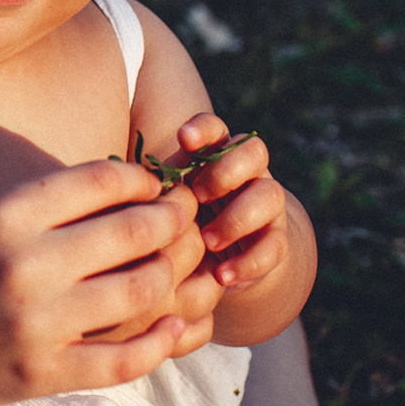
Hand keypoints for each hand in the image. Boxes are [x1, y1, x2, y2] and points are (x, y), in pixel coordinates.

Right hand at [0, 159, 196, 405]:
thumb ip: (46, 203)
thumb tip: (128, 182)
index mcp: (5, 214)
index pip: (104, 180)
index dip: (144, 180)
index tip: (155, 187)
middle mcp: (22, 264)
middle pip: (135, 231)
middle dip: (173, 222)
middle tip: (183, 223)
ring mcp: (35, 324)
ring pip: (141, 290)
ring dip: (170, 276)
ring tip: (172, 269)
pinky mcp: (42, 375)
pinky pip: (126, 359)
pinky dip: (161, 341)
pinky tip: (172, 327)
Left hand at [171, 117, 289, 294]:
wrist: (224, 261)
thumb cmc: (183, 222)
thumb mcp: (167, 203)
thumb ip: (156, 190)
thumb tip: (128, 185)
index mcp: (216, 157)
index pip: (217, 130)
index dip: (203, 129)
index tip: (183, 138)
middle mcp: (248, 175)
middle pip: (254, 152)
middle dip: (226, 171)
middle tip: (199, 195)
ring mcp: (267, 206)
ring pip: (270, 195)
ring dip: (238, 218)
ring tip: (208, 241)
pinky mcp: (276, 241)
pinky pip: (275, 246)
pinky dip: (248, 262)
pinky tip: (223, 275)